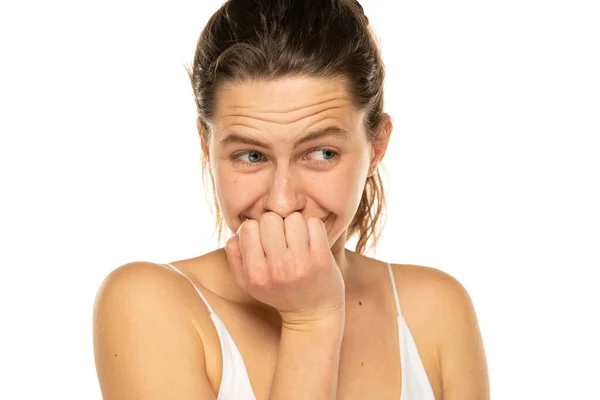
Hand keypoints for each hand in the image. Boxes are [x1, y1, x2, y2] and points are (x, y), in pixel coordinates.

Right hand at [224, 212, 344, 325]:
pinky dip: (313, 227)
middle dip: (276, 223)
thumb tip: (238, 230)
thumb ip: (235, 256)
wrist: (313, 314)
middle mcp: (277, 270)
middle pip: (270, 218)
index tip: (265, 238)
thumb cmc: (278, 291)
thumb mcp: (247, 283)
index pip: (248, 227)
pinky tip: (311, 240)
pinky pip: (314, 223)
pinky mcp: (322, 259)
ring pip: (293, 218)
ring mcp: (301, 264)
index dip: (257, 228)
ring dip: (296, 224)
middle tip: (283, 237)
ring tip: (297, 239)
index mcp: (255, 275)